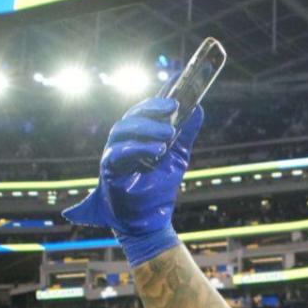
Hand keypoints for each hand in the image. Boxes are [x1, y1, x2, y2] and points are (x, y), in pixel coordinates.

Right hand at [62, 98, 203, 250]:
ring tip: (169, 134)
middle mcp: (123, 141)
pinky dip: (137, 147)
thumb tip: (199, 108)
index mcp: (137, 136)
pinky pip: (118, 152)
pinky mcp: (108, 169)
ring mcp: (113, 153)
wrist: (148, 222)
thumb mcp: (177, 157)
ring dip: (147, 128)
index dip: (159, 97)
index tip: (177, 85)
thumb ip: (185, 134)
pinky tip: (157, 150)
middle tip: (175, 107)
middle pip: (132, 115)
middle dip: (153, 108)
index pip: (145, 111)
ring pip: (123, 129)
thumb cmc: (158, 190)